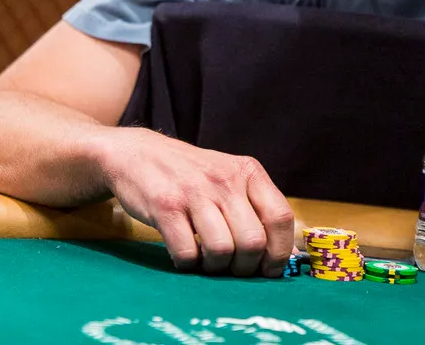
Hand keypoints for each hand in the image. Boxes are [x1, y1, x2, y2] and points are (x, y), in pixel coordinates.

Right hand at [99, 128, 293, 276]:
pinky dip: (188, 264)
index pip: (280, 217)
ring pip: (222, 250)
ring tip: (208, 260)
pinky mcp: (166, 207)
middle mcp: (225, 180)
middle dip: (245, 267)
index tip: (269, 270)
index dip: (279, 252)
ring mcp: (195, 192)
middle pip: (253, 241)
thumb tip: (285, 252)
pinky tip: (185, 254)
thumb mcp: (230, 177)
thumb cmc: (192, 174)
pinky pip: (187, 253)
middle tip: (233, 268)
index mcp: (248, 172)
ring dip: (216, 268)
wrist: (139, 153)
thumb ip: (256, 206)